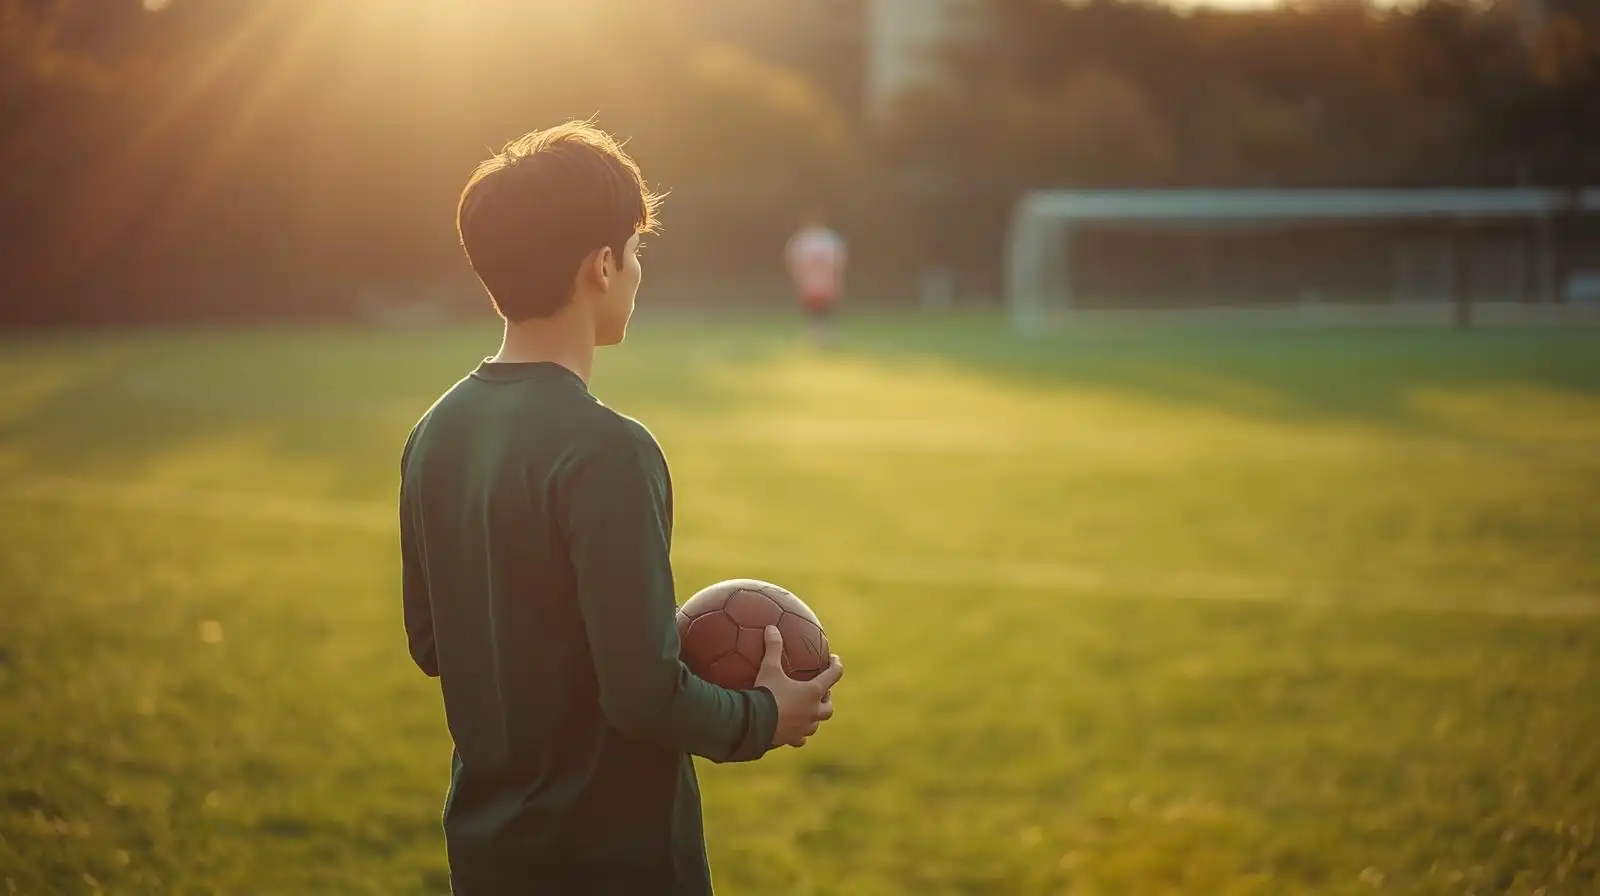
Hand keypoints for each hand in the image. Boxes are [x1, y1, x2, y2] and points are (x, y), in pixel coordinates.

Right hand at [754, 625, 842, 747]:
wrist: (754, 724)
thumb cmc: (765, 693)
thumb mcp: (769, 668)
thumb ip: (773, 647)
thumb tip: (771, 628)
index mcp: (812, 692)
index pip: (833, 676)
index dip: (836, 666)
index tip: (835, 660)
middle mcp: (813, 711)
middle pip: (828, 706)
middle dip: (827, 698)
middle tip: (822, 692)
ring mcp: (804, 727)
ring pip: (816, 723)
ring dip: (814, 716)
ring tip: (808, 712)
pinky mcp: (792, 739)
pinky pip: (800, 739)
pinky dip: (799, 735)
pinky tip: (793, 733)